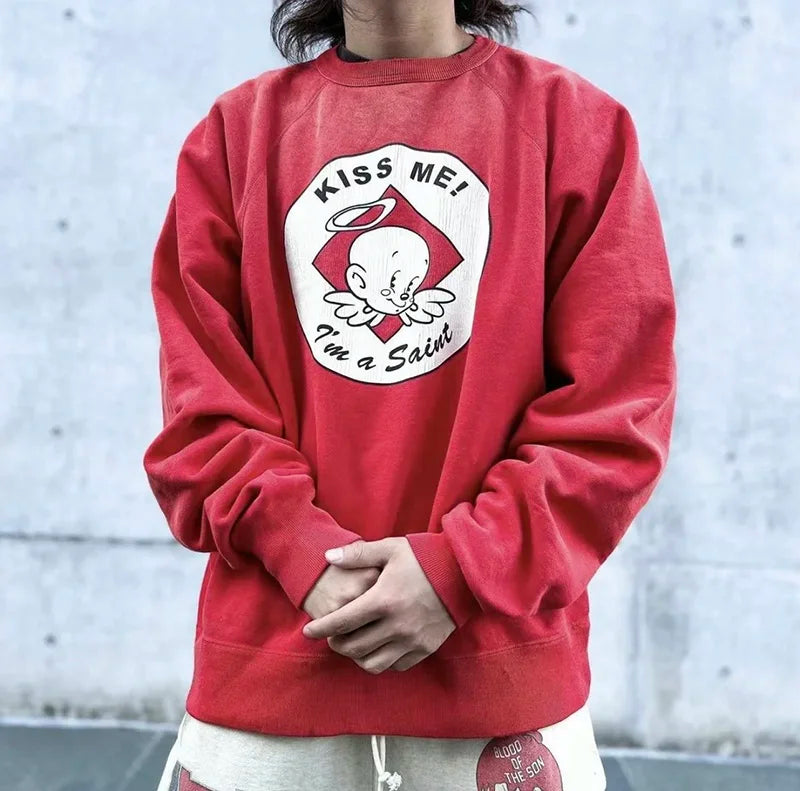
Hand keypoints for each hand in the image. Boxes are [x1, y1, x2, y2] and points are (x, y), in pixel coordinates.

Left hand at [302, 537, 455, 673]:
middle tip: (330, 635)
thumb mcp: (391, 549)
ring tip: (351, 644)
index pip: (342, 622)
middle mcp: (397, 625)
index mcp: (384, 600)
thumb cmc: (425, 557)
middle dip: (336, 643)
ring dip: (356, 656)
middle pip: (354, 646)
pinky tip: (376, 648)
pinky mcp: (425, 648)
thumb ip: (358, 554)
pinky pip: (396, 665)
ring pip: (373, 662)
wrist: (464, 573)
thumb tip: (328, 557)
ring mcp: (412, 640)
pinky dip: (381, 660)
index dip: (321, 628)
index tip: (308, 631)